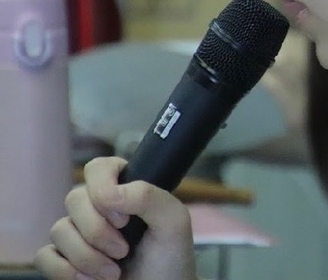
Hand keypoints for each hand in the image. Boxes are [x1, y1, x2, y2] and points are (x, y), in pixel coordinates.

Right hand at [35, 156, 196, 279]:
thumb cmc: (170, 258)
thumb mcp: (173, 221)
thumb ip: (149, 196)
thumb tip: (109, 193)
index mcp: (124, 189)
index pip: (99, 168)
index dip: (103, 189)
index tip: (124, 218)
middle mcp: (97, 208)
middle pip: (74, 199)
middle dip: (97, 231)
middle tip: (123, 251)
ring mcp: (78, 234)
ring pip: (58, 229)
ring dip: (86, 256)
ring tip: (113, 273)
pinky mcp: (64, 261)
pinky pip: (44, 256)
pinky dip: (65, 271)